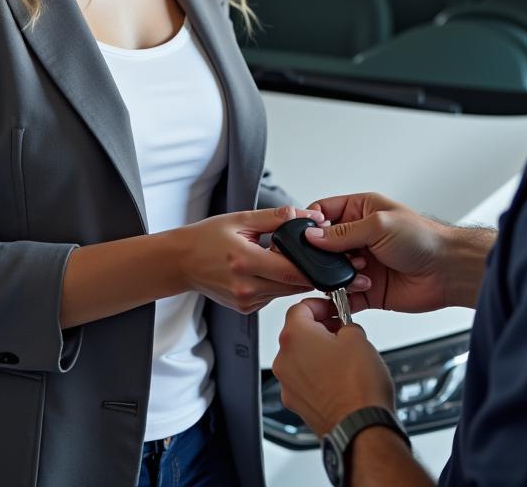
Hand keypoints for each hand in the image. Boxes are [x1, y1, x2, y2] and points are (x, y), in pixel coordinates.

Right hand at [178, 205, 370, 314]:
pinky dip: (282, 284)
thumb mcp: (242, 219)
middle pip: (294, 284)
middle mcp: (246, 288)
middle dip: (318, 274)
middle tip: (346, 265)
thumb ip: (278, 218)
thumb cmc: (207, 238)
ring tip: (314, 263)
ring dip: (300, 278)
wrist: (180, 262)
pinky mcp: (246, 309)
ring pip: (286, 291)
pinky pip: (274, 296)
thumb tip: (309, 216)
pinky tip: (279, 270)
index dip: (320, 267)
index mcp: (245, 262)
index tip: (343, 262)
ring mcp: (246, 302)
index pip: (293, 270)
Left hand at [273, 299, 394, 435]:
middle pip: (297, 333)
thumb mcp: (358, 337)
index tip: (333, 307)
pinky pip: (304, 380)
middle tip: (342, 330)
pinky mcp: (296, 404)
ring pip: (300, 357)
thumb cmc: (358, 387)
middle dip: (320, 329)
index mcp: (294, 337)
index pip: (300, 307)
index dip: (320, 304)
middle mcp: (284, 361)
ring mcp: (288, 385)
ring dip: (318, 352)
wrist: (360, 428)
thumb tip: (343, 327)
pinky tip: (339, 378)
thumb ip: (345, 323)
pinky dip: (317, 374)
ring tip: (344, 357)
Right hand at [304, 193, 493, 314]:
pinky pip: (342, 295)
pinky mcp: (366, 289)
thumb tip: (313, 235)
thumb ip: (344, 232)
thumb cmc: (423, 238)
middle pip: (321, 245)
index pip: (323, 212)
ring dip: (335, 275)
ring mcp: (360, 263)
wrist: (447, 271)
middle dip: (320, 254)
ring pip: (329, 271)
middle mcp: (357, 237)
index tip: (304, 235)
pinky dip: (339, 297)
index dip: (311, 223)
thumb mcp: (380, 225)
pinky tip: (351, 291)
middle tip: (326, 260)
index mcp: (360, 211)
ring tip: (353, 273)